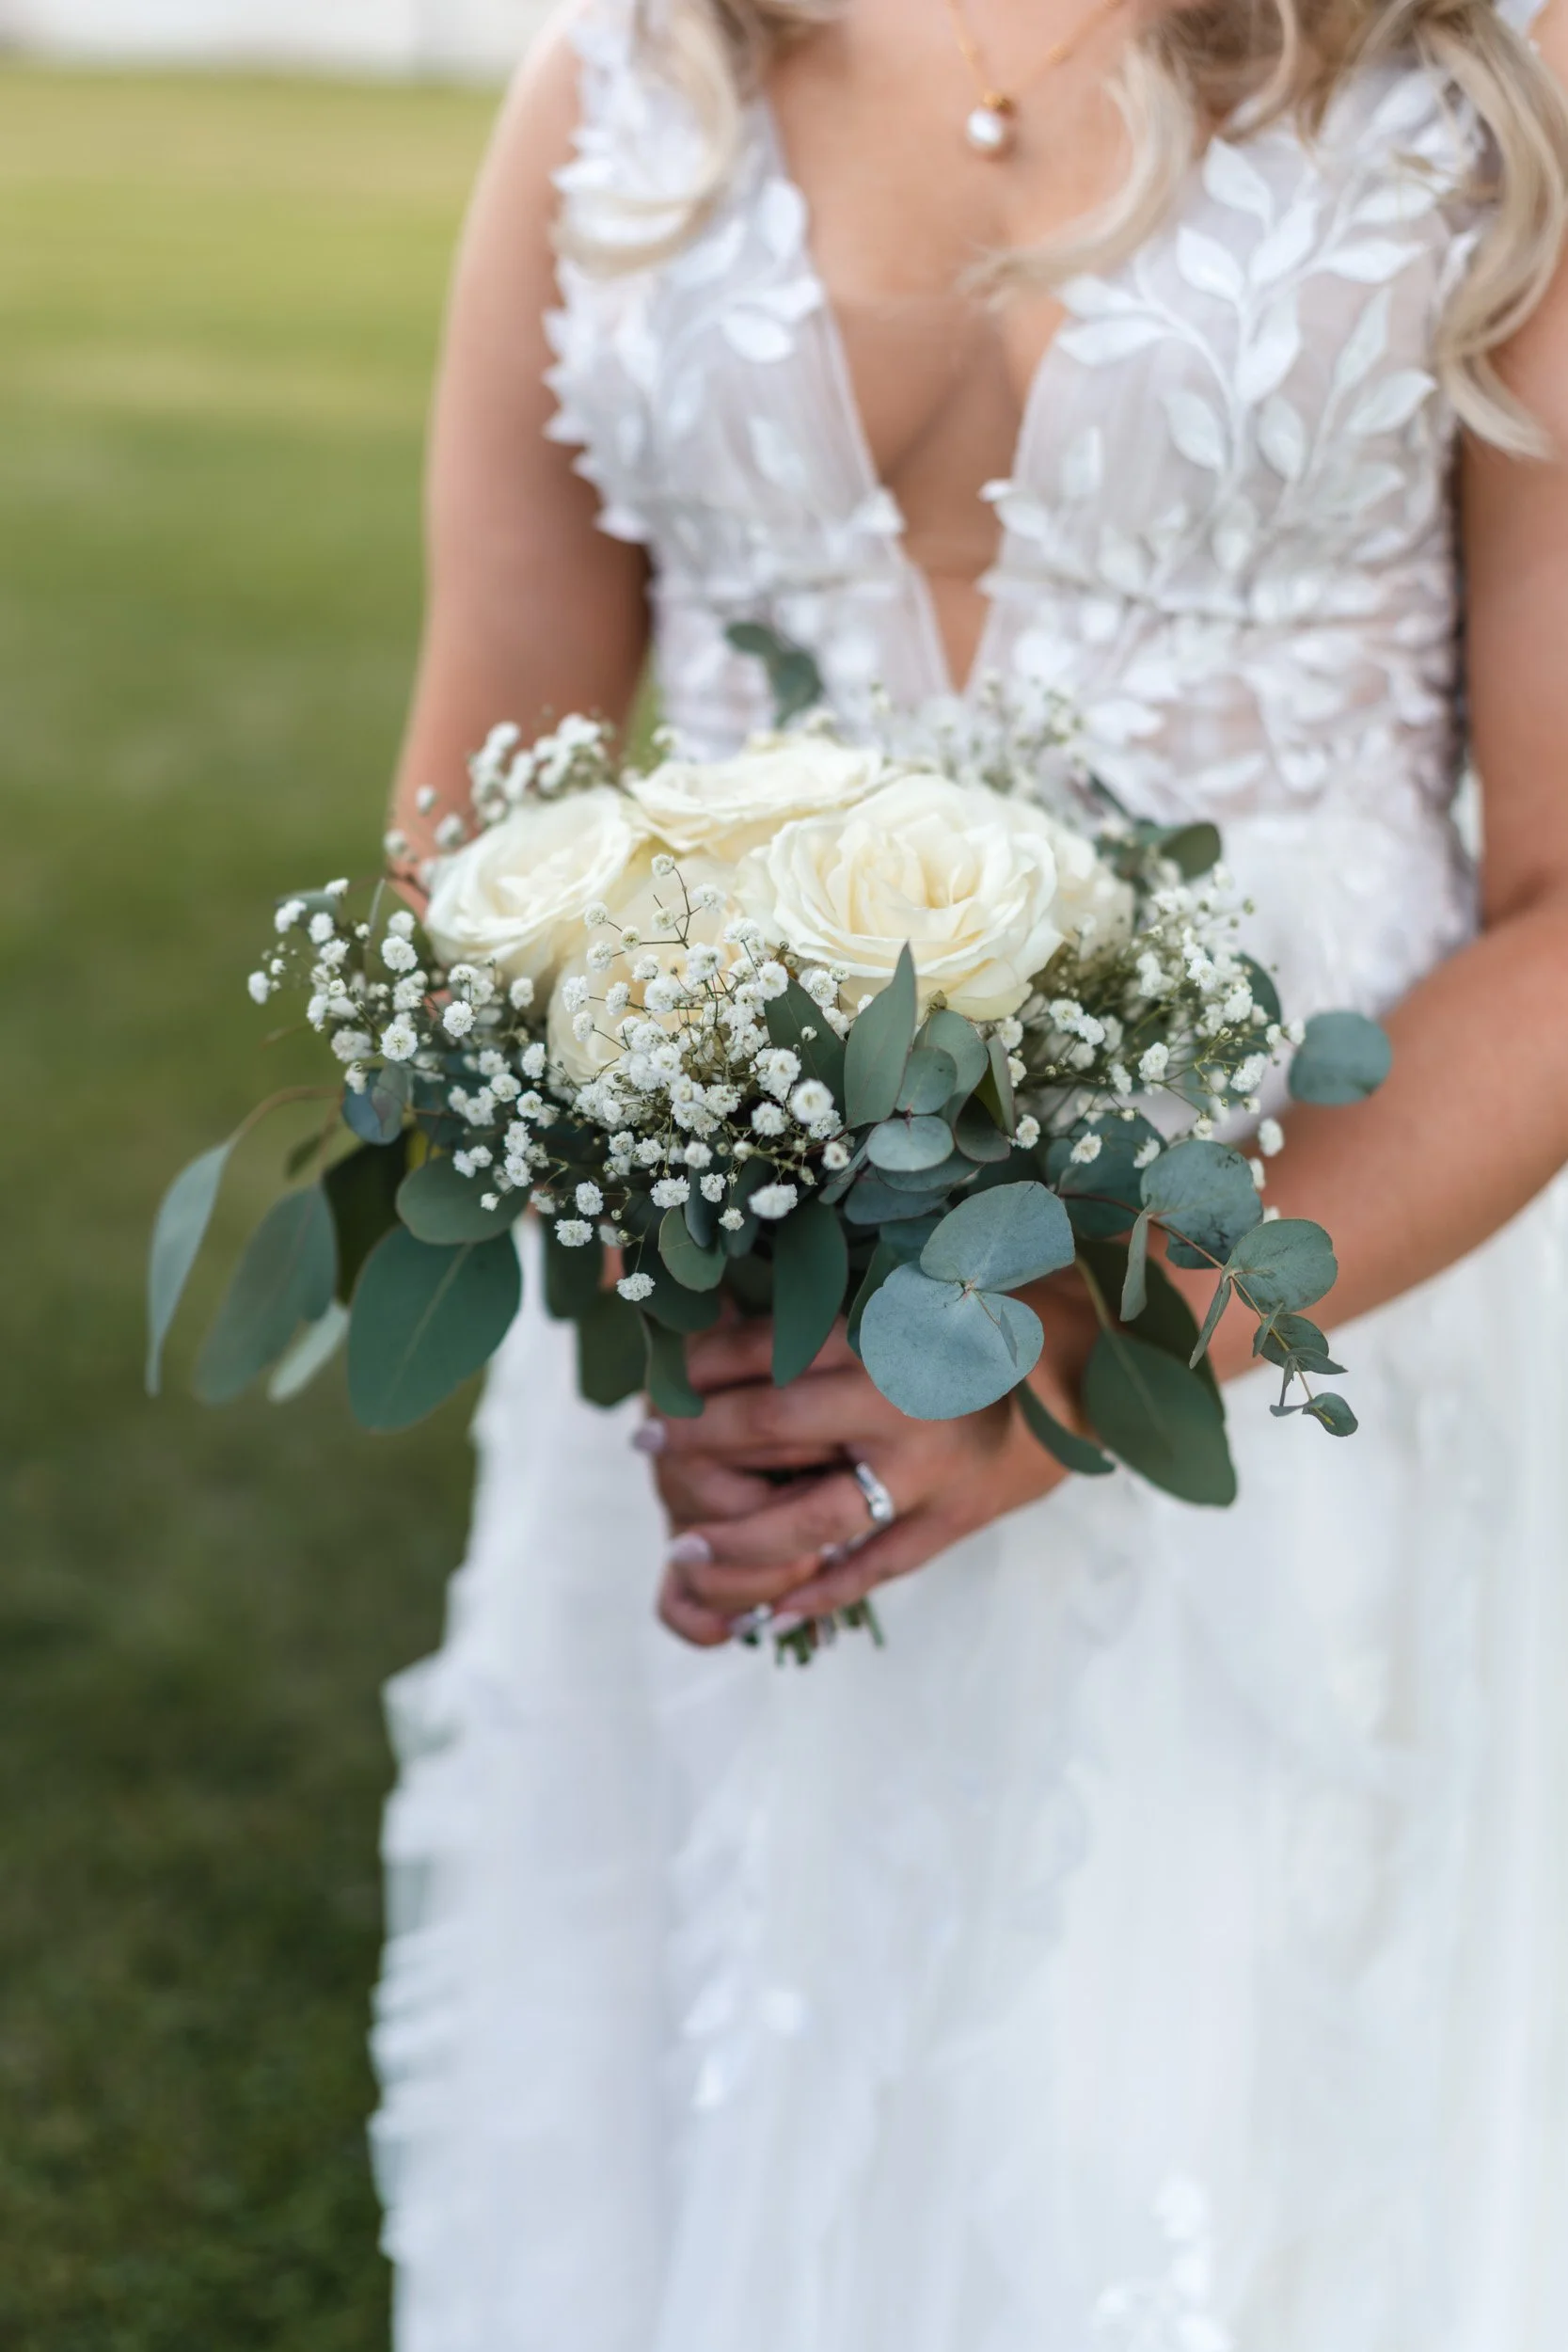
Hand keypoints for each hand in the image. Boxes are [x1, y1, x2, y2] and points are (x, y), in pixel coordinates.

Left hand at [644, 1281, 1095, 1645]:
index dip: (698, 1364)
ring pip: (812, 1516)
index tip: (658, 1374)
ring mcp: (931, 1467)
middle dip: (697, 1438)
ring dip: (739, 1537)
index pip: (764, 1347)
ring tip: (685, 1549)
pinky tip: (772, 1609)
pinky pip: (878, 1566)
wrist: (1094, 1361)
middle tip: (646, 1444)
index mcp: (885, 1327)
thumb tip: (726, 1327)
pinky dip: (823, 1590)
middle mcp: (901, 1397)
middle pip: (771, 1423)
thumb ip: (830, 1314)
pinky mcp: (958, 1516)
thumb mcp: (907, 1290)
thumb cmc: (989, 1312)